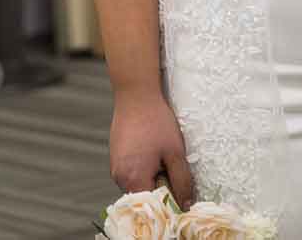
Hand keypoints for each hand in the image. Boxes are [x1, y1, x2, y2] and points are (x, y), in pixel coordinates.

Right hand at [110, 88, 195, 208]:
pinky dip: (144, 168)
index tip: (180, 193)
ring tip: (161, 155)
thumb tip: (186, 203)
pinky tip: (152, 150)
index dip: (168, 202)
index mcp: (133, 178)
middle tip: (172, 167)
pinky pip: (131, 172)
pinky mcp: (116, 157)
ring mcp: (115, 167)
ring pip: (138, 183)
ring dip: (153, 176)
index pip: (152, 206)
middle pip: (144, 196)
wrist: (136, 96)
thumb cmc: (156, 121)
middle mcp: (119, 177)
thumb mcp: (175, 153)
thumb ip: (182, 181)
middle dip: (161, 188)